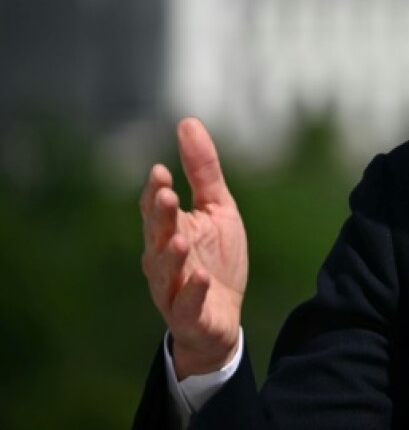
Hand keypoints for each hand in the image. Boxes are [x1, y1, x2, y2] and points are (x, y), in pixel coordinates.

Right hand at [140, 117, 247, 378]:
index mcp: (169, 231)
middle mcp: (163, 260)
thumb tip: (186, 122)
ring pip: (165, 272)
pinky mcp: (190, 316)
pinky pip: (186, 305)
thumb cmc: (216, 258)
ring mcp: (173, 290)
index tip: (160, 171)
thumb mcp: (217, 209)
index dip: (155, 193)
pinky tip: (200, 276)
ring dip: (171, 256)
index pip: (156, 210)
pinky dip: (191, 291)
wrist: (224, 316)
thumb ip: (203, 171)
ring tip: (180, 239)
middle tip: (167, 196)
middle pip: (156, 237)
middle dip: (160, 218)